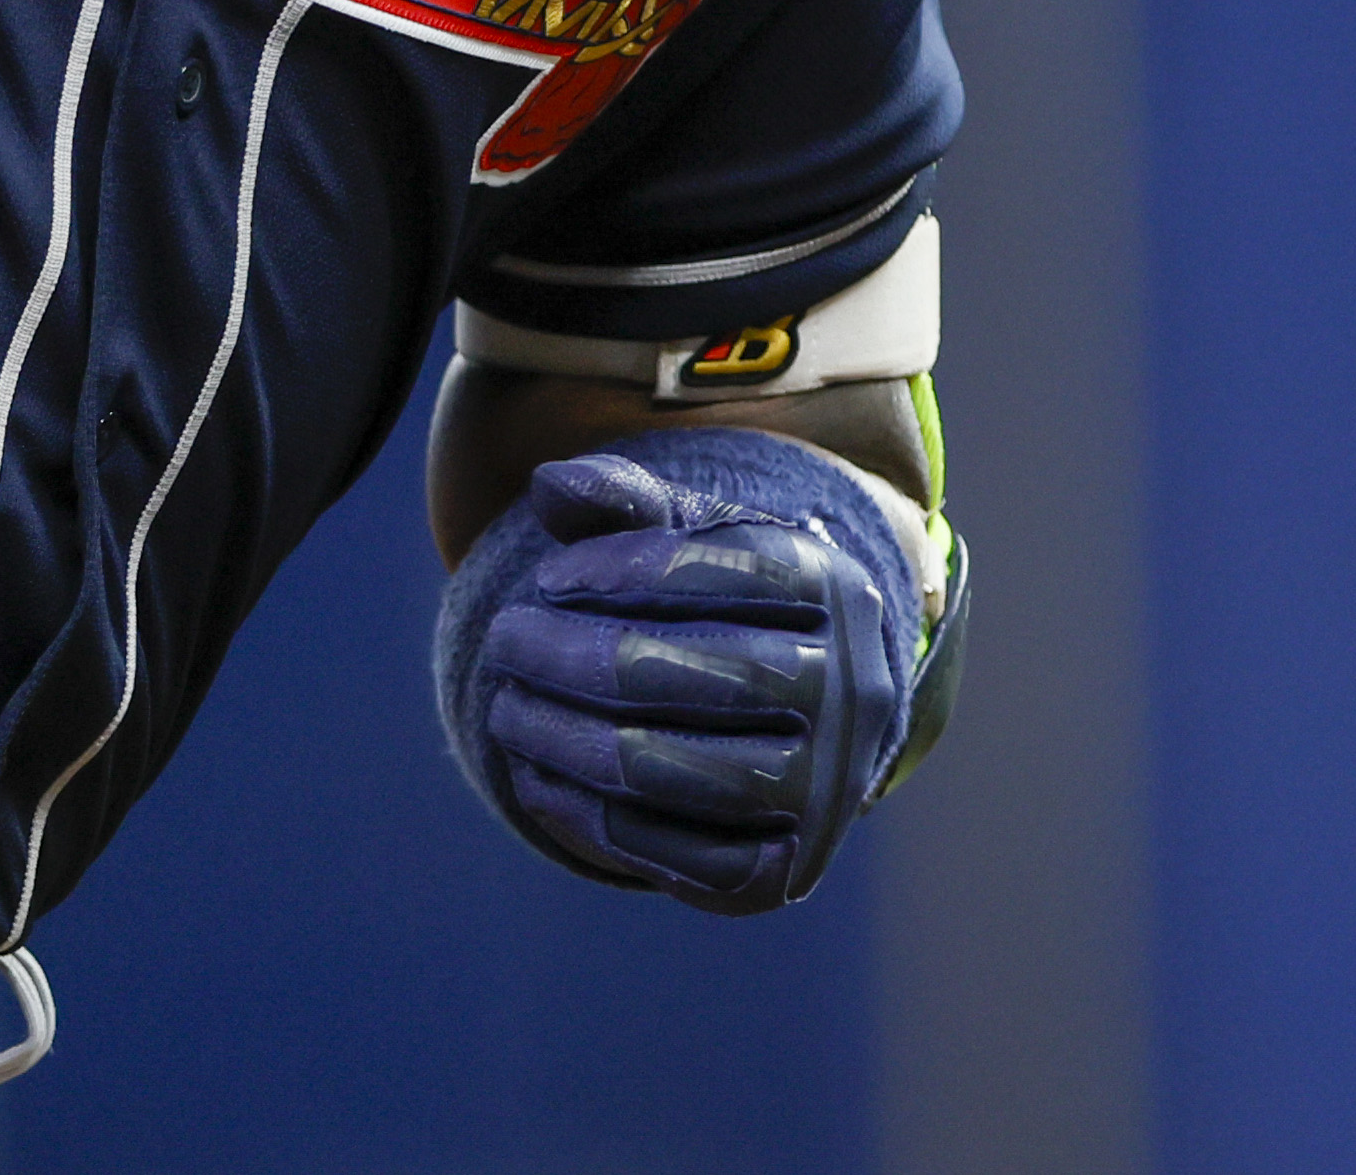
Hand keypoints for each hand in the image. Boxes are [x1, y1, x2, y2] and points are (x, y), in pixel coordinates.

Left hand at [437, 434, 923, 913]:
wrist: (780, 711)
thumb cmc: (712, 599)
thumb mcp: (679, 533)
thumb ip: (620, 497)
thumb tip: (551, 482)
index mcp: (835, 589)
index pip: (734, 572)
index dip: (624, 573)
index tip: (546, 580)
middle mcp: (852, 693)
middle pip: (714, 676)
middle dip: (583, 658)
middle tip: (503, 639)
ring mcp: (824, 792)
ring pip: (694, 775)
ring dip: (574, 742)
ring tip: (506, 707)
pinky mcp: (779, 873)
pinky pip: (681, 858)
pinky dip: (593, 820)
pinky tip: (535, 776)